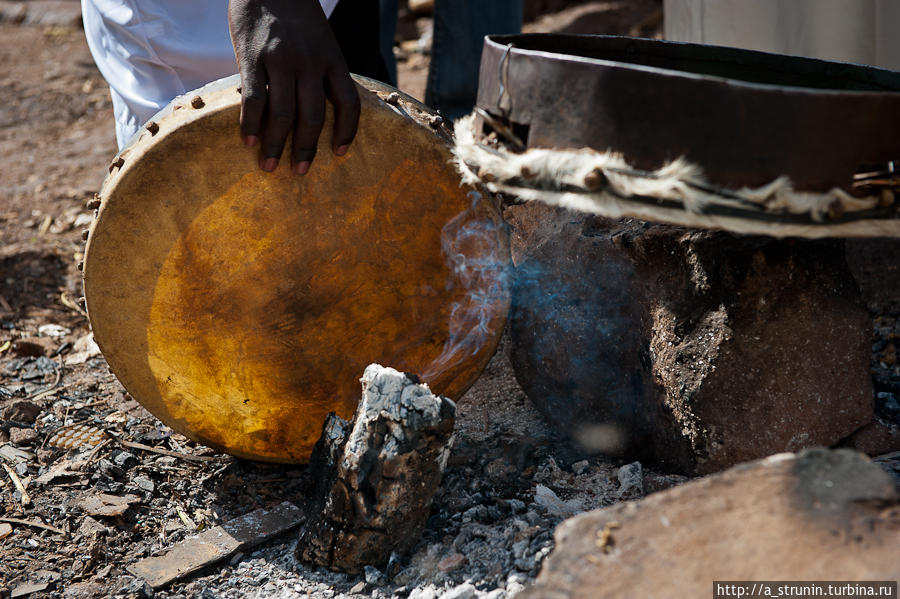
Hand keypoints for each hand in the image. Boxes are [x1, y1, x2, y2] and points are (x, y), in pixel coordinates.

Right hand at [228, 0, 359, 173]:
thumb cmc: (295, 16)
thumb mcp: (321, 40)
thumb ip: (322, 71)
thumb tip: (317, 110)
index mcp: (333, 59)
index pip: (349, 103)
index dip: (347, 132)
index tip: (340, 154)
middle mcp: (310, 63)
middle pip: (313, 116)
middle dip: (306, 149)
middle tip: (300, 172)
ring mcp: (281, 60)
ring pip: (283, 113)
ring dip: (276, 144)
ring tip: (269, 166)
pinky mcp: (252, 57)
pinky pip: (254, 98)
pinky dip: (251, 123)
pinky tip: (248, 141)